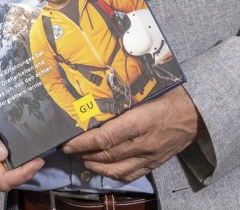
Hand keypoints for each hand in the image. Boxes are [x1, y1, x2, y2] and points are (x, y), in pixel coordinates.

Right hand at [0, 94, 44, 191]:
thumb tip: (1, 154)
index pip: (3, 179)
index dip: (23, 174)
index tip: (37, 161)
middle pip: (6, 178)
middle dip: (25, 171)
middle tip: (39, 155)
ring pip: (4, 171)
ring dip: (20, 165)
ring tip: (32, 150)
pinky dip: (12, 157)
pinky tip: (18, 146)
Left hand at [61, 86, 200, 180]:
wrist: (195, 114)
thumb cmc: (169, 95)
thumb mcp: (145, 89)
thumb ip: (122, 93)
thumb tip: (95, 87)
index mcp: (139, 122)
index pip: (105, 137)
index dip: (83, 142)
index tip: (67, 142)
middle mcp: (143, 143)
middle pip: (107, 155)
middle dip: (84, 153)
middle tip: (68, 149)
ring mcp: (149, 156)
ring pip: (116, 169)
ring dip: (95, 166)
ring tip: (81, 158)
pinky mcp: (154, 164)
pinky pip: (131, 175)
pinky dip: (113, 175)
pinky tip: (101, 169)